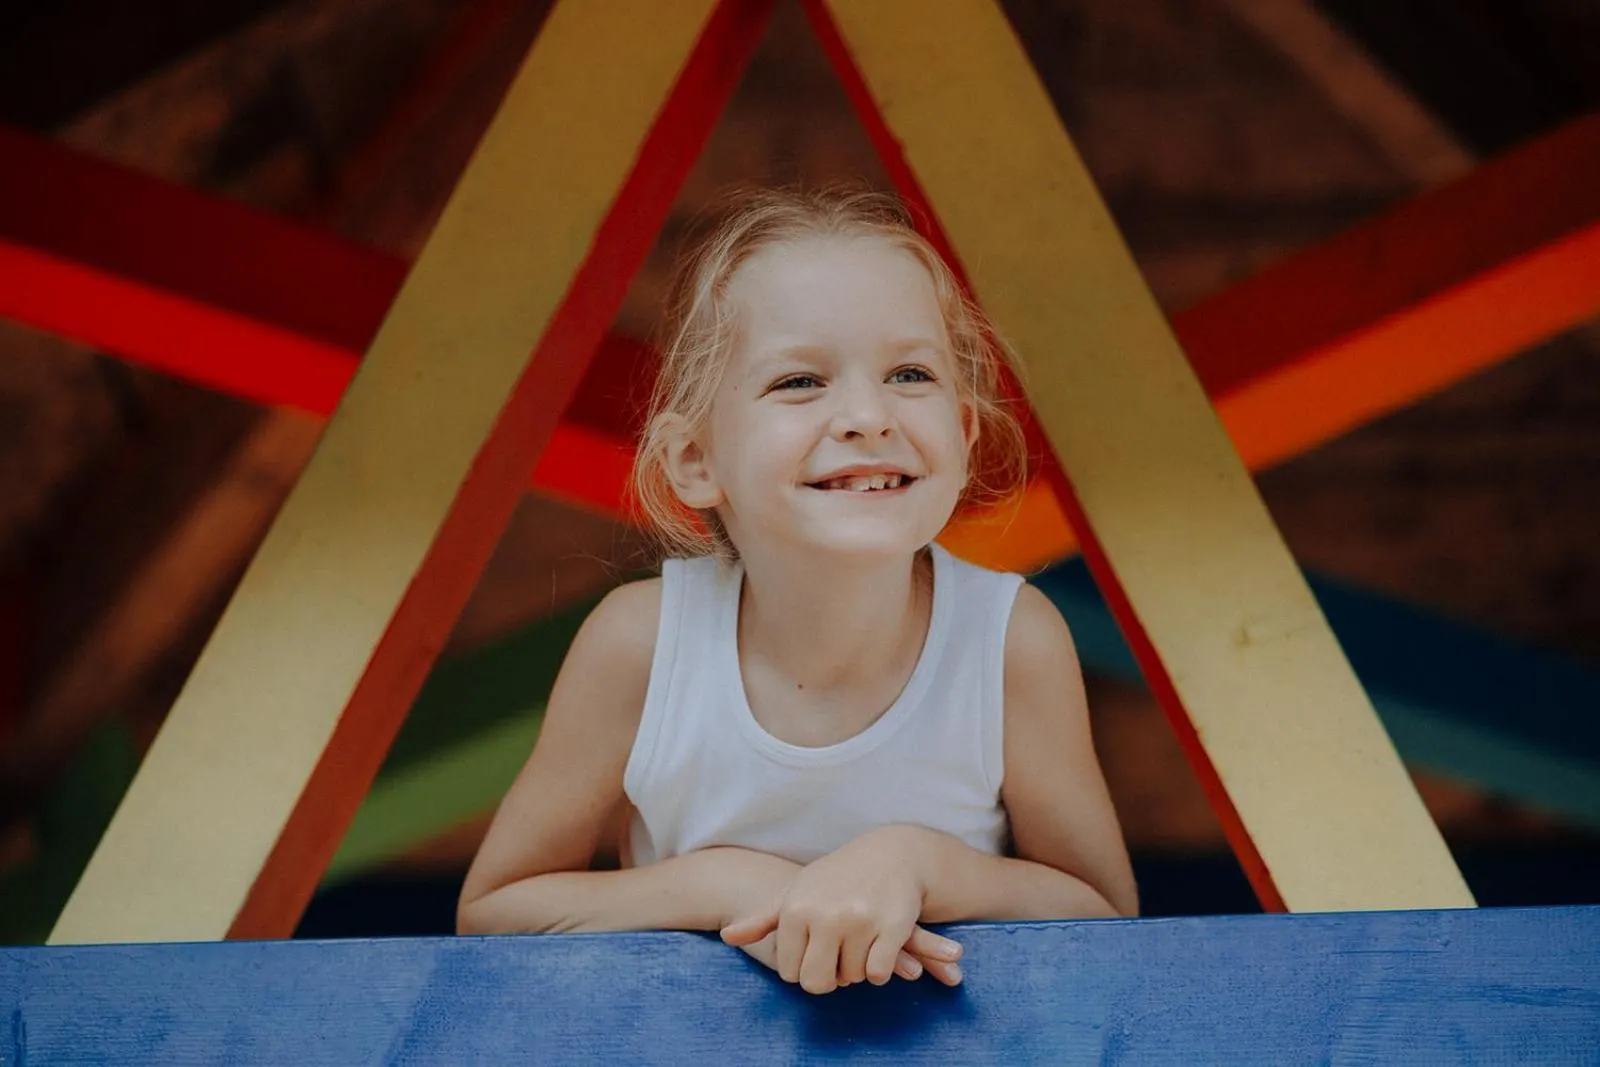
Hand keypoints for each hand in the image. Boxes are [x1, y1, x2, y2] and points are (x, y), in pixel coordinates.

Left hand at [719, 831, 963, 993]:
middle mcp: (825, 915)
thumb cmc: (836, 878)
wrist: (890, 854)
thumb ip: (763, 919)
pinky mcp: (891, 927)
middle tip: (837, 957)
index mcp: (796, 909)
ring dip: (856, 970)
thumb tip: (727, 938)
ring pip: (850, 979)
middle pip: (816, 983)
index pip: (789, 973)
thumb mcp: (797, 892)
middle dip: (828, 978)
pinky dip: (879, 969)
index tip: (815, 950)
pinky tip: (879, 947)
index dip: (804, 968)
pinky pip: (878, 974)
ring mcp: (860, 921)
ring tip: (859, 943)